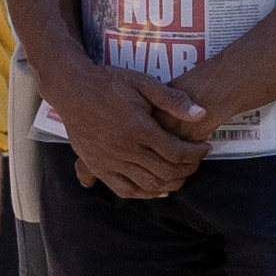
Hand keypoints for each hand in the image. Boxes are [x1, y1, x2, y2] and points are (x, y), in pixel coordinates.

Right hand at [53, 61, 211, 200]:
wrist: (70, 88)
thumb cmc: (109, 83)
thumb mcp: (143, 82)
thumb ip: (172, 99)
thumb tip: (201, 114)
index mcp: (137, 128)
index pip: (176, 152)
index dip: (197, 153)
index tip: (204, 147)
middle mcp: (123, 148)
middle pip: (166, 171)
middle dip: (188, 169)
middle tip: (196, 160)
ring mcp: (108, 160)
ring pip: (148, 184)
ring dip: (170, 184)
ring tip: (180, 173)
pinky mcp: (96, 165)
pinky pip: (123, 189)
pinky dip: (144, 193)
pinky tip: (155, 188)